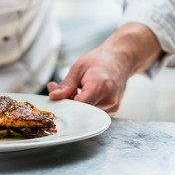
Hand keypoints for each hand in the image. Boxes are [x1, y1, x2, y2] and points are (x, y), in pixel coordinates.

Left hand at [48, 23, 162, 115]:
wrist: (120, 59)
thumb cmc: (100, 60)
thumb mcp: (78, 68)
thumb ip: (66, 85)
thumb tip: (54, 96)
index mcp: (100, 86)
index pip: (78, 105)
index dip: (65, 103)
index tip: (58, 97)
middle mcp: (109, 99)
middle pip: (82, 112)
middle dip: (68, 104)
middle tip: (63, 92)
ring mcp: (112, 107)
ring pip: (87, 115)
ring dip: (76, 106)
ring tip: (76, 91)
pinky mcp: (112, 110)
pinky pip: (93, 114)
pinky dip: (85, 107)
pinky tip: (84, 96)